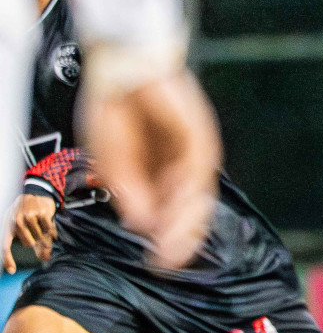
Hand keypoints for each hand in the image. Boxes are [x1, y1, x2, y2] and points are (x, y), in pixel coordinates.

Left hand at [3, 195, 58, 273]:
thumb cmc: (28, 213)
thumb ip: (34, 243)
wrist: (36, 192)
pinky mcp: (40, 213)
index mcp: (8, 225)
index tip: (11, 270)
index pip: (4, 246)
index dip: (7, 259)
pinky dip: (50, 228)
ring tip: (40, 223)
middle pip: (29, 243)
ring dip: (44, 233)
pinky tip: (46, 220)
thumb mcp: (26, 226)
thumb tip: (44, 258)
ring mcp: (28, 216)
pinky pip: (48, 229)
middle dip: (35, 241)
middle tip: (36, 232)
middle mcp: (15, 221)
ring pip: (40, 237)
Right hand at [79, 69, 220, 268]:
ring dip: (182, 228)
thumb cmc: (115, 108)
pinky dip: (184, 202)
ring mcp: (193, 156)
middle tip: (166, 264)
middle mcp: (180, 168)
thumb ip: (129, 192)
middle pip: (187, 211)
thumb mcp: (111, 160)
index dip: (165, 238)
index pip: (169, 212)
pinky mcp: (200, 143)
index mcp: (159, 172)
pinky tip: (170, 221)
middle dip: (177, 240)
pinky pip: (196, 179)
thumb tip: (141, 226)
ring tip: (169, 252)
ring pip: (195, 200)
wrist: (126, 68)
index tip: (157, 262)